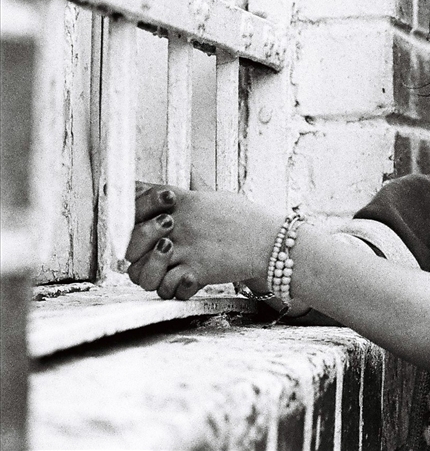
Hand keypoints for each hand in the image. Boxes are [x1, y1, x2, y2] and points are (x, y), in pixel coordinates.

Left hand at [127, 182, 282, 295]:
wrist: (269, 241)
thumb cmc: (246, 219)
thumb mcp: (219, 197)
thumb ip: (198, 188)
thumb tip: (192, 171)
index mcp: (184, 200)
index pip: (141, 196)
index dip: (130, 208)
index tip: (131, 218)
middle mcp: (180, 222)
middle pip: (132, 236)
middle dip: (133, 249)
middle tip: (147, 253)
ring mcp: (186, 247)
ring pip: (142, 268)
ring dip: (148, 273)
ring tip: (163, 272)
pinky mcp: (196, 270)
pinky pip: (167, 287)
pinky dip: (171, 289)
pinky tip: (183, 282)